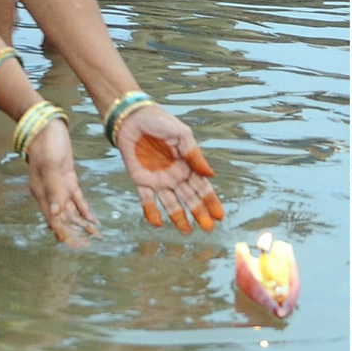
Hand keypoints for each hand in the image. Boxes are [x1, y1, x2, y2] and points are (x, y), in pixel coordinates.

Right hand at [26, 118, 100, 245]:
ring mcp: (58, 186)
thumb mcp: (50, 164)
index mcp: (41, 193)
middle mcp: (49, 193)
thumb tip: (55, 213)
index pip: (54, 220)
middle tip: (91, 245)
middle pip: (63, 219)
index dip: (65, 234)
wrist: (46, 124)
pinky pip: (77, 199)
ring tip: (96, 236)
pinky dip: (85, 210)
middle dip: (76, 233)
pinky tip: (93, 220)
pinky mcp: (67, 178)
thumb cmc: (46, 142)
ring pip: (71, 211)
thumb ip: (53, 188)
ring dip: (82, 224)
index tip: (76, 247)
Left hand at [114, 105, 224, 233]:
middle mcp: (175, 175)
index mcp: (187, 164)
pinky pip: (147, 200)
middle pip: (190, 198)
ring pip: (171, 203)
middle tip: (208, 230)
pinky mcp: (141, 180)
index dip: (211, 201)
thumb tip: (210, 174)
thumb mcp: (181, 134)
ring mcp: (158, 180)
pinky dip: (151, 212)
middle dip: (199, 213)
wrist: (132, 118)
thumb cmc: (159, 122)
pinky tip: (157, 223)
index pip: (202, 186)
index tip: (219, 216)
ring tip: (186, 232)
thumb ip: (194, 155)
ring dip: (179, 218)